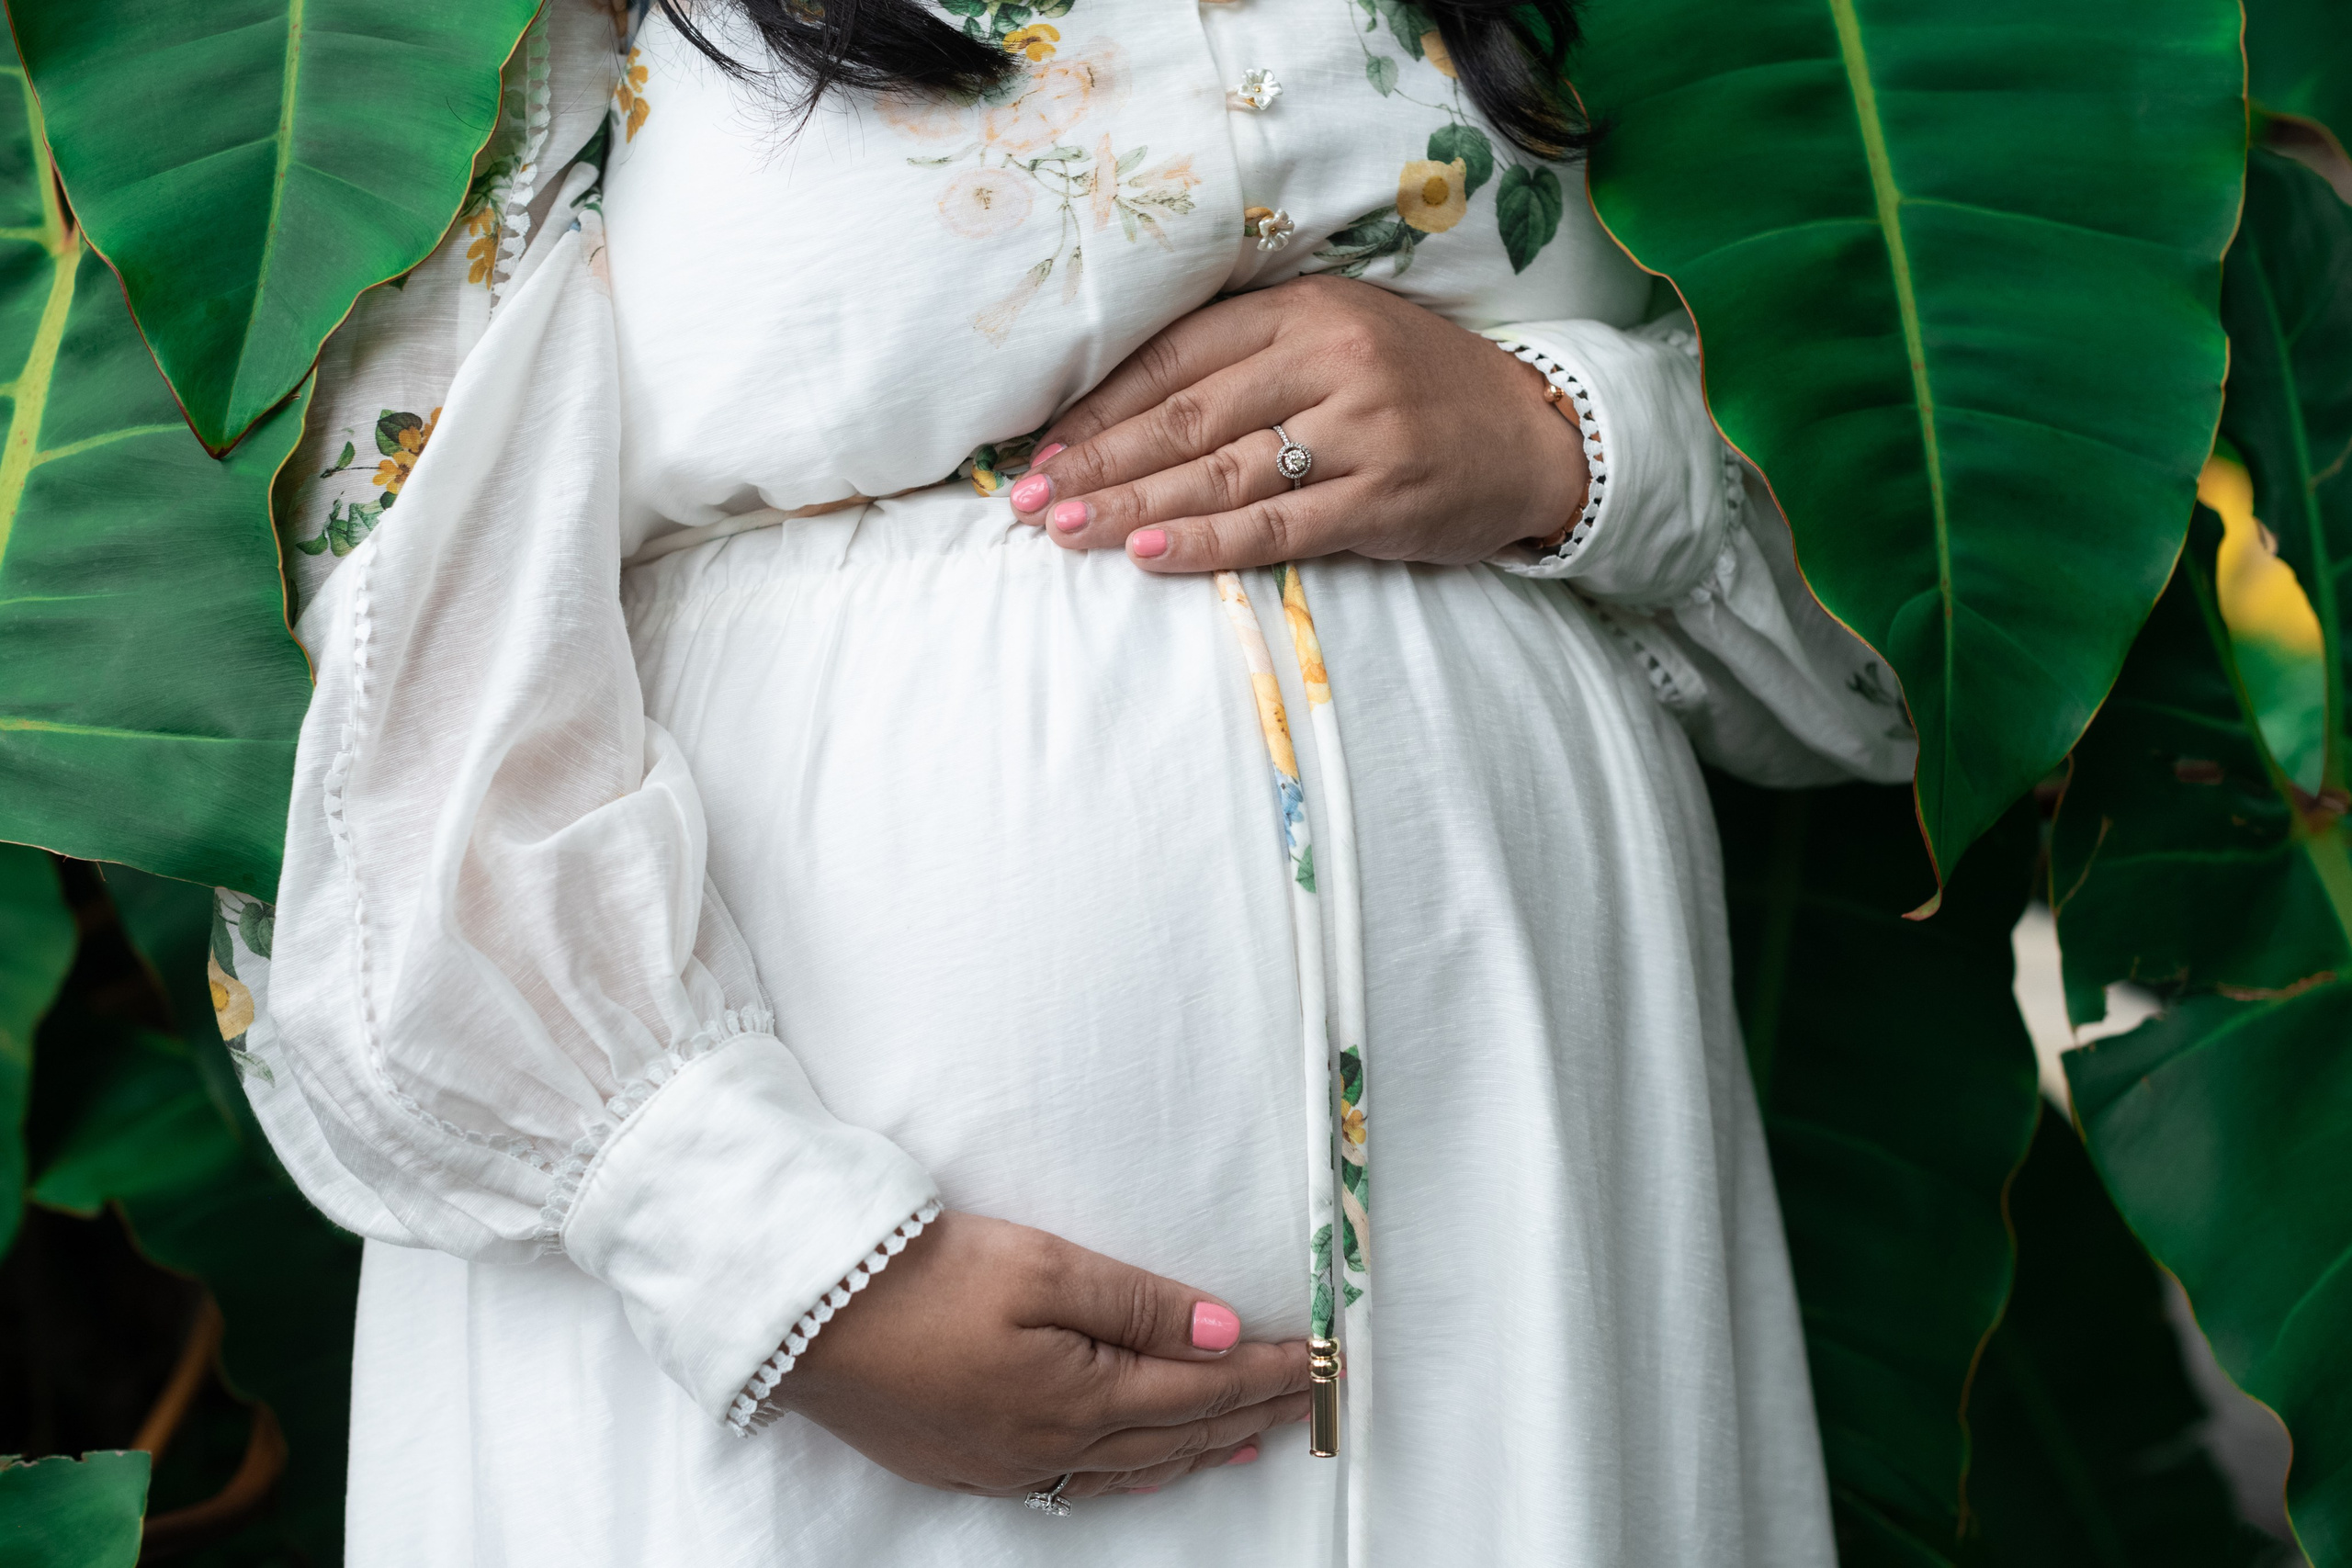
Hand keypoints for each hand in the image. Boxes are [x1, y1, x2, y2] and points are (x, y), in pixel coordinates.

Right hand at [776, 1211, 1310, 1498]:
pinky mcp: (969, 1465)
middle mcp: (1050, 1450)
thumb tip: (1224, 1333)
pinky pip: (1079, 1482)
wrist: (802, 1313)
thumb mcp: (1040, 1265)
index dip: (1268, 1373)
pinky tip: (1141, 1463)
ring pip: (1131, 1467)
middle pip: (1176, 1435)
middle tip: (1311, 1396)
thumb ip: (1138, 1303)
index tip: (1322, 1358)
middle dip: (1251, 1412)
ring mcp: (1006, 1466)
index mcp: (1076, 1399)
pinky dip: (1131, 1471)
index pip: (1201, 1390)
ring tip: (1250, 1436)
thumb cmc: (918, 1276)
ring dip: (1198, 1448)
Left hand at [1007, 274, 1588, 571]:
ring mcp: (1358, 430)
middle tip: (1030, 502)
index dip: (1100, 407)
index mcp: (1303, 311)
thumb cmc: (1415, 391)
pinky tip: (1150, 554)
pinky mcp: (1382, 498)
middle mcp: (1328, 360)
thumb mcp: (1338, 341)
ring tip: (1067, 533)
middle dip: (1097, 463)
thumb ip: (1247, 364)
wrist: (1537, 435)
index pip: (1175, 358)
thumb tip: (1124, 416)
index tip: (1042, 449)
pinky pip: (1276, 526)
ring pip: (1220, 473)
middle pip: (1185, 417)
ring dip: (1133, 507)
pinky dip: (1207, 543)